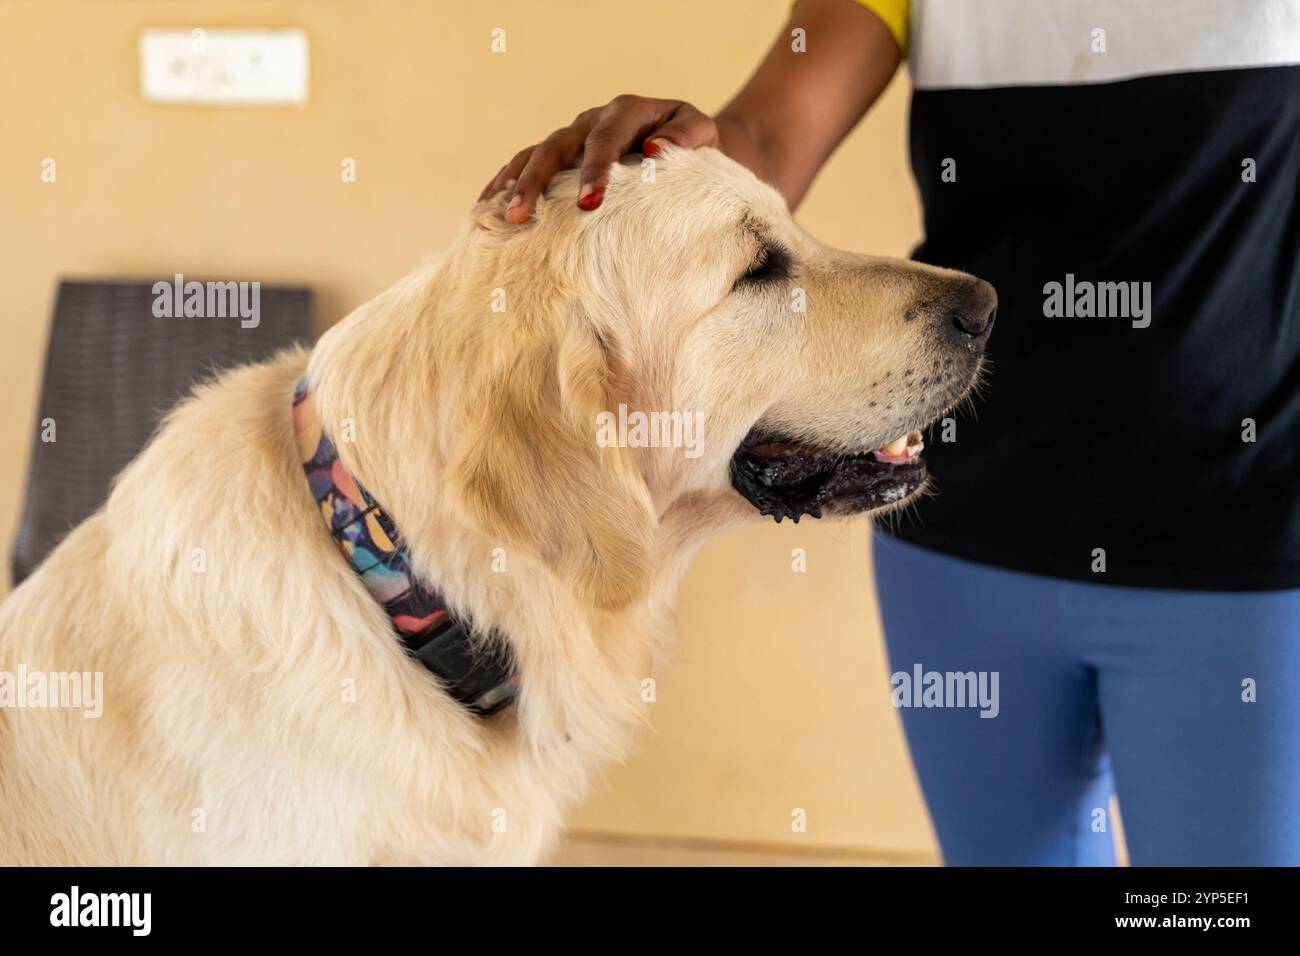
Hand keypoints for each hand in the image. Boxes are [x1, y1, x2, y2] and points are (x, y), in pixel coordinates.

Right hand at [479, 96, 717, 223]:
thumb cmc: (697, 145)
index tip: (588, 203)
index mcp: (626, 112)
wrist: (687, 142)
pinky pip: (526, 165)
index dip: (593, 170)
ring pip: (533, 154)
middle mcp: (592, 120)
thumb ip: (686, 137)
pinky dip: (504, 184)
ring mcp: (572, 137)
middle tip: (521, 216)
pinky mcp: (562, 156)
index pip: (605, 140)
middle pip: (556, 146)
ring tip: (496, 218)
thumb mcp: (703, 133)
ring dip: (513, 185)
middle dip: (536, 182)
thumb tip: (656, 149)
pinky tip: (486, 210)